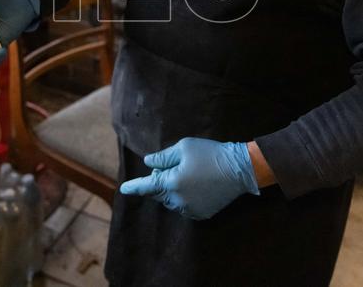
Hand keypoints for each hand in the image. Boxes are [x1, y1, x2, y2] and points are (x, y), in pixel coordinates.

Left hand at [119, 137, 258, 219]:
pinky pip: (184, 207)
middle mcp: (179, 200)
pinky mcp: (202, 214)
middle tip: (172, 167)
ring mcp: (191, 209)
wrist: (240, 169)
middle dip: (159, 181)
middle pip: (159, 194)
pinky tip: (195, 185)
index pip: (147, 186)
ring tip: (186, 174)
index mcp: (172, 183)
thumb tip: (148, 163)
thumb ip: (163, 157)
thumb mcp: (184, 148)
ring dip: (171, 190)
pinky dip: (183, 198)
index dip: (134, 187)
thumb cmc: (210, 154)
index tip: (123, 189)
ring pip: (171, 201)